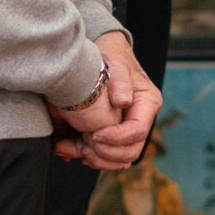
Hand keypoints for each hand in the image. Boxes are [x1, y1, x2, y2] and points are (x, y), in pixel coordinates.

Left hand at [51, 34, 160, 168]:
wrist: (102, 55)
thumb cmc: (111, 55)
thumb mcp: (115, 61)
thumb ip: (120, 79)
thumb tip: (123, 101)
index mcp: (147, 103)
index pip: (138, 131)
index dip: (116, 138)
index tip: (94, 134)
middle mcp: (140, 120)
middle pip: (130, 152)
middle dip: (104, 154)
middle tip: (82, 143)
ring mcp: (127, 130)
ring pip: (118, 160)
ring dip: (94, 159)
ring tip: (70, 147)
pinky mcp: (112, 135)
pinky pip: (104, 157)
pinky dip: (86, 157)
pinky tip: (68, 148)